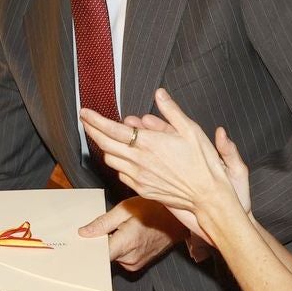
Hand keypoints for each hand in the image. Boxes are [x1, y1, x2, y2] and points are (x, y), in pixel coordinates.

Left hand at [78, 196, 186, 271]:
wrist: (178, 221)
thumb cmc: (156, 211)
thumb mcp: (126, 209)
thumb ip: (103, 223)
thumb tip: (83, 232)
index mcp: (126, 244)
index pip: (97, 255)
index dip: (86, 249)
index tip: (77, 244)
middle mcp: (130, 259)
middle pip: (103, 254)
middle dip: (99, 241)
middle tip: (99, 228)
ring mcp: (135, 264)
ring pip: (112, 256)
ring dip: (110, 244)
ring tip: (118, 229)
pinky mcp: (138, 265)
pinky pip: (121, 257)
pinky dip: (119, 247)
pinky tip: (124, 235)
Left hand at [82, 89, 250, 216]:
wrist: (208, 196)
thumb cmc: (203, 162)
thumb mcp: (192, 130)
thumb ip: (171, 111)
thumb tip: (159, 94)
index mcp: (149, 143)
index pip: (112, 129)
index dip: (94, 120)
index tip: (84, 112)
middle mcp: (139, 161)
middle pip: (104, 144)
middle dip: (92, 130)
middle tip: (86, 121)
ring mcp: (138, 177)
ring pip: (111, 160)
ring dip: (105, 146)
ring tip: (105, 137)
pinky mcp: (141, 189)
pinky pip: (121, 173)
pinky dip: (118, 162)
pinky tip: (123, 156)